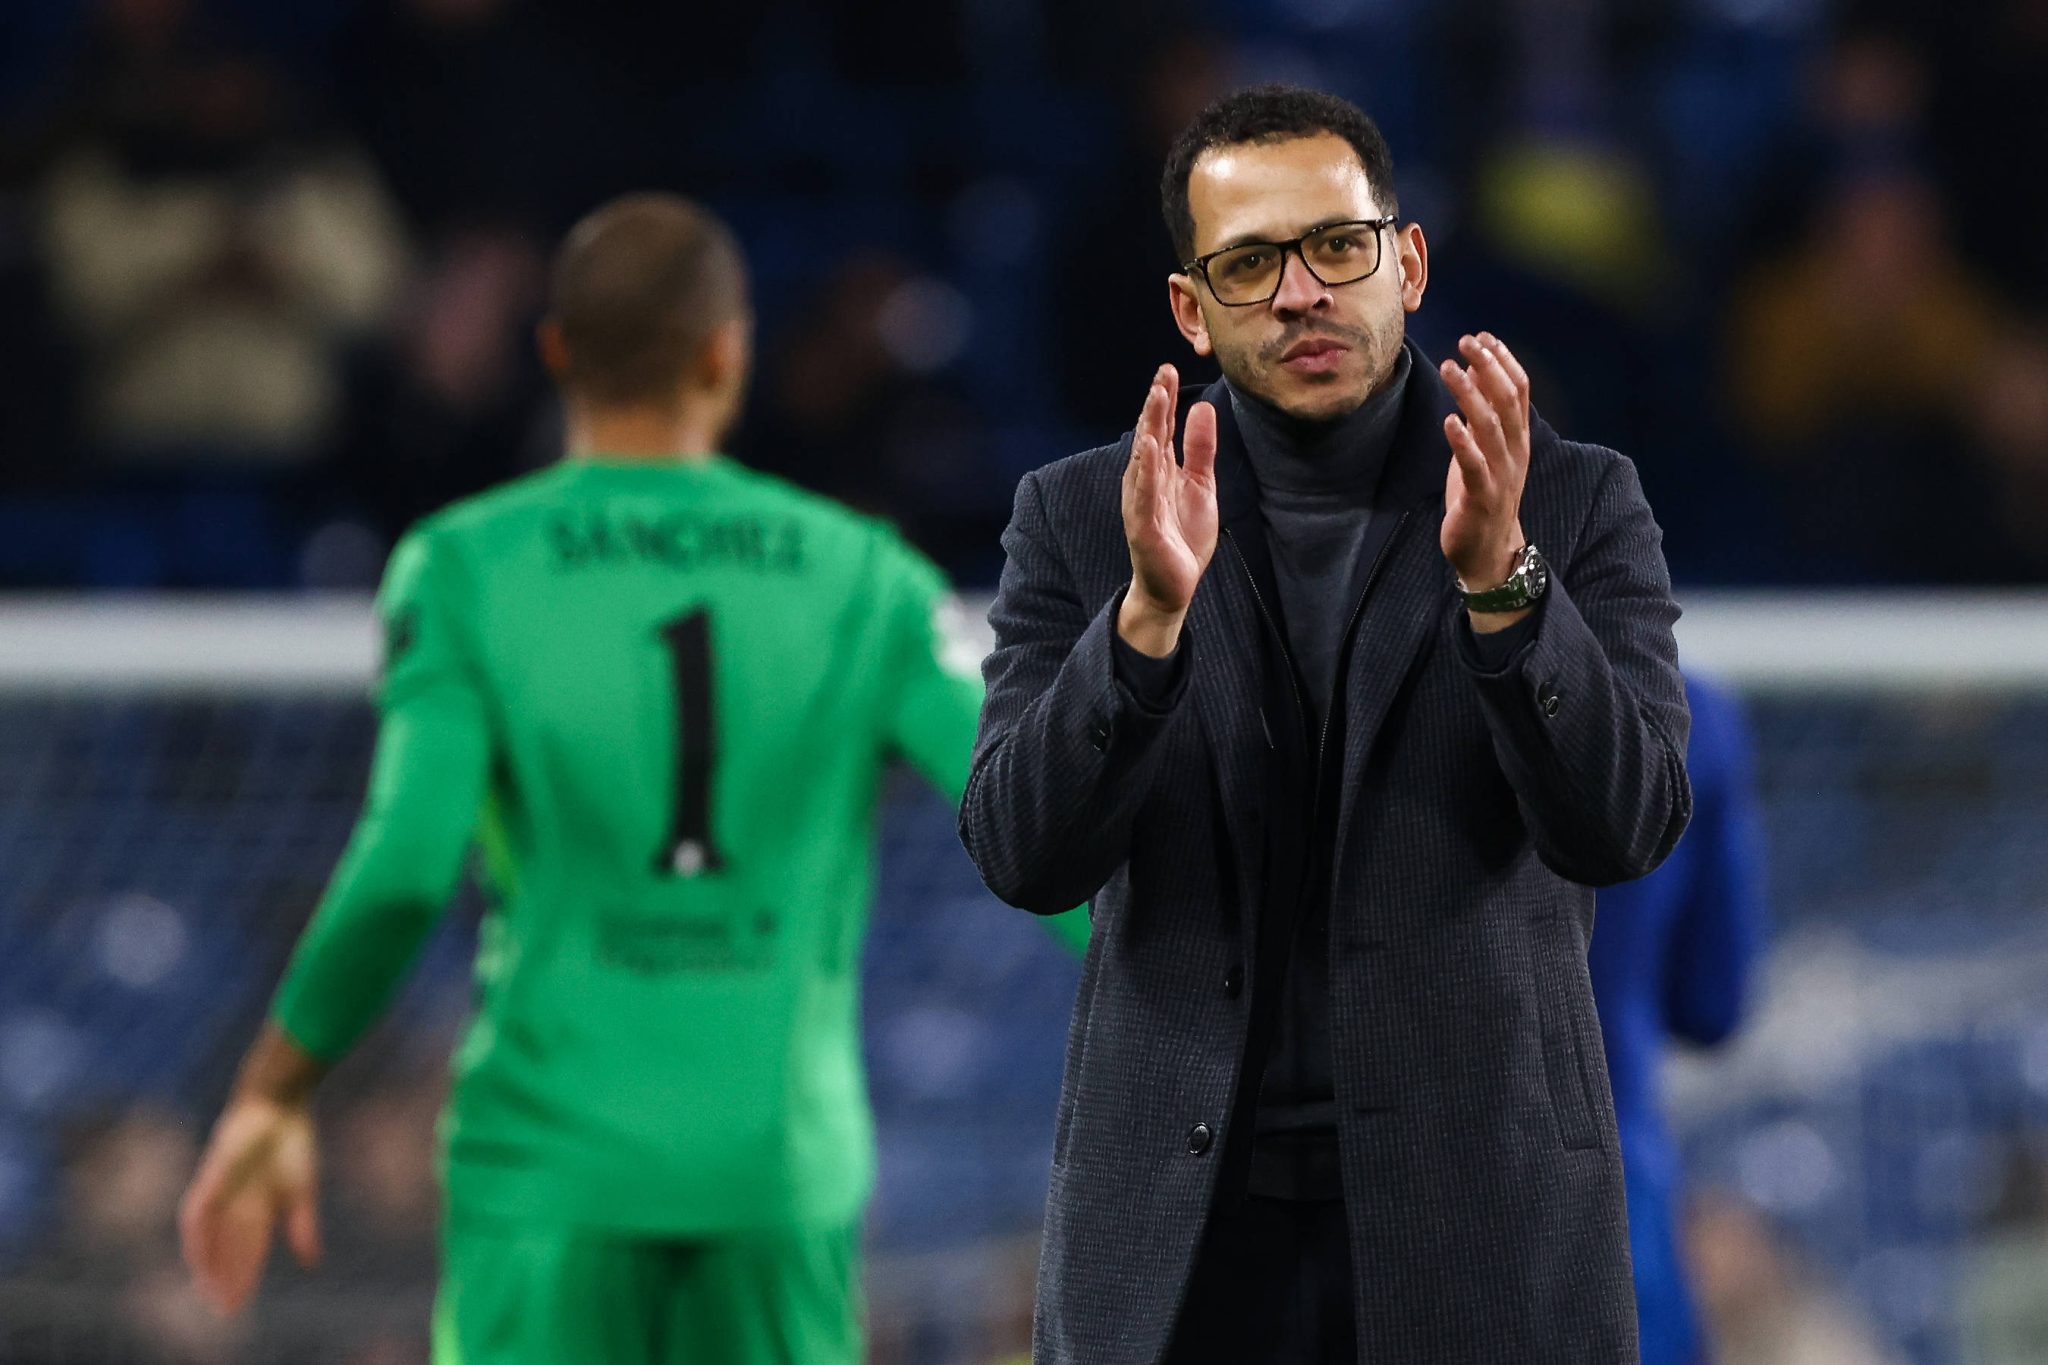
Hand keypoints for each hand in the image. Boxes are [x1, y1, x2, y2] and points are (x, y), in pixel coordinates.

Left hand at [179, 1096, 322, 1315]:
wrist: (279, 1106)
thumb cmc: (293, 1142)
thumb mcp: (302, 1190)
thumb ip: (302, 1225)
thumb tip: (311, 1262)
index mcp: (258, 1207)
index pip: (247, 1250)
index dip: (244, 1276)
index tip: (239, 1304)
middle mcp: (234, 1205)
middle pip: (225, 1249)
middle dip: (224, 1278)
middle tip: (222, 1308)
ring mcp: (219, 1192)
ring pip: (207, 1238)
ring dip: (208, 1264)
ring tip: (209, 1289)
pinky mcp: (210, 1178)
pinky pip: (197, 1215)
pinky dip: (198, 1238)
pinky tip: (198, 1257)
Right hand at [1118, 364, 1218, 656]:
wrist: (1174, 585)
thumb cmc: (1183, 535)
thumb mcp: (1201, 485)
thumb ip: (1200, 448)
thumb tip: (1202, 407)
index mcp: (1159, 470)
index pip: (1159, 428)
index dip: (1164, 399)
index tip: (1169, 369)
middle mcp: (1145, 480)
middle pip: (1149, 436)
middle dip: (1155, 406)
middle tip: (1162, 375)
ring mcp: (1141, 502)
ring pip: (1144, 459)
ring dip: (1149, 428)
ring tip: (1156, 398)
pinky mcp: (1143, 526)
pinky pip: (1143, 494)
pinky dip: (1145, 470)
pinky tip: (1148, 448)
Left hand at [1439, 333, 1531, 595]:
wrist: (1488, 551)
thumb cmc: (1482, 495)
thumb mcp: (1482, 448)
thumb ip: (1482, 411)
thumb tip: (1474, 369)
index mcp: (1518, 438)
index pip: (1519, 390)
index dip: (1503, 361)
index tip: (1483, 336)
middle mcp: (1515, 452)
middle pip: (1509, 401)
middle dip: (1489, 367)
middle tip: (1467, 341)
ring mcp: (1501, 474)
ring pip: (1492, 427)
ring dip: (1471, 394)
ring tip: (1451, 368)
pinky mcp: (1481, 496)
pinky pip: (1475, 465)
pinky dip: (1463, 441)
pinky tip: (1449, 420)